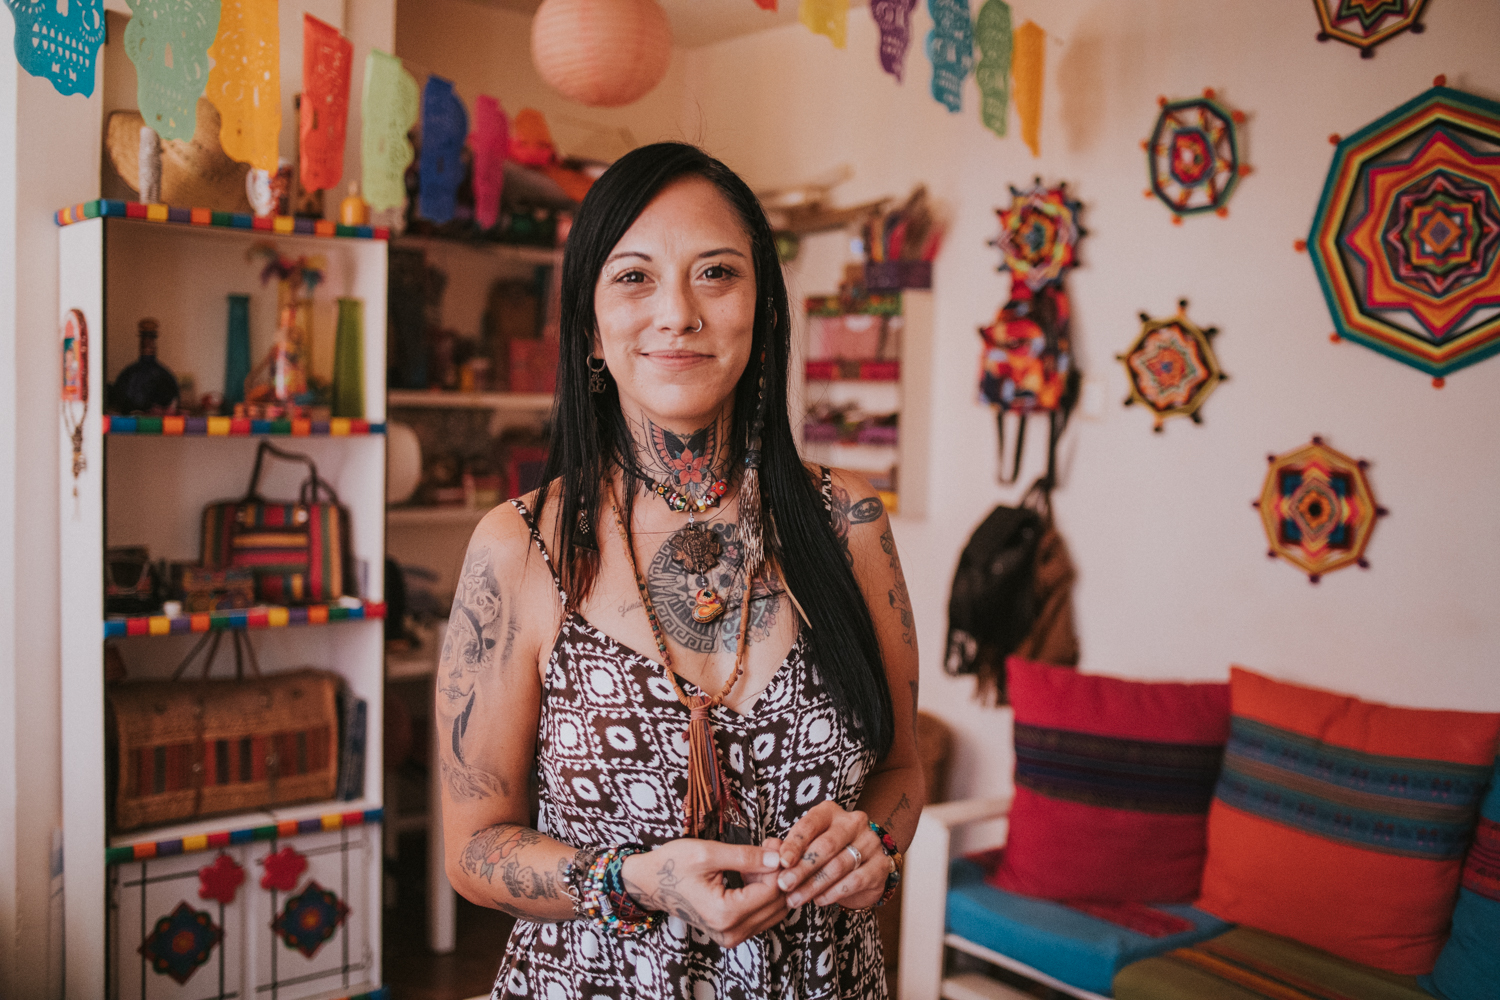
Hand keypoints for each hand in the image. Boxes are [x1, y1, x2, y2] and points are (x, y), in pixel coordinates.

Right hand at [619, 839, 787, 948]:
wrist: (650, 883)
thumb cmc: (673, 865)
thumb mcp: (708, 854)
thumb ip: (745, 857)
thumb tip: (777, 857)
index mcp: (725, 913)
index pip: (772, 890)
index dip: (779, 864)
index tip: (773, 842)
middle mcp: (731, 932)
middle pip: (777, 902)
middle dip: (778, 873)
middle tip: (769, 845)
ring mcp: (732, 937)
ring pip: (773, 910)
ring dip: (772, 883)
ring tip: (758, 857)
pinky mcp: (732, 934)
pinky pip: (762, 915)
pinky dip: (763, 893)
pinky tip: (751, 873)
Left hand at [773, 802, 887, 909]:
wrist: (863, 868)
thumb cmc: (827, 854)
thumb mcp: (807, 846)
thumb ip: (789, 848)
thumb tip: (769, 851)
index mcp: (831, 812)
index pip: (811, 824)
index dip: (795, 843)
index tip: (781, 862)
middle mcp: (853, 822)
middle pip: (826, 846)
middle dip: (802, 868)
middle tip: (784, 885)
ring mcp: (870, 842)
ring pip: (838, 866)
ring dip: (813, 885)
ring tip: (795, 899)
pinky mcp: (881, 865)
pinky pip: (854, 881)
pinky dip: (833, 893)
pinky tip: (819, 900)